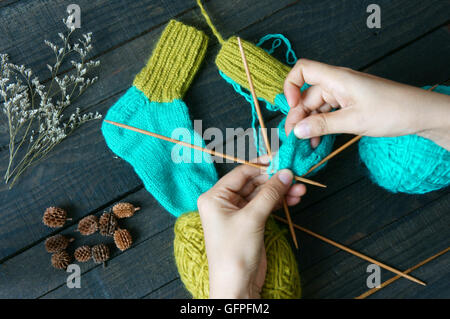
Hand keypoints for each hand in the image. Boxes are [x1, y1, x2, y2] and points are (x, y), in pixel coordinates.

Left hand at [197, 162, 305, 298]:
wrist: (236, 285)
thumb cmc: (234, 252)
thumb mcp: (251, 218)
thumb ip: (269, 193)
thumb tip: (285, 173)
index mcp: (214, 197)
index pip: (241, 173)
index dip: (263, 167)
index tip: (282, 163)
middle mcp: (224, 202)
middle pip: (253, 183)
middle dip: (275, 181)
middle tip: (296, 177)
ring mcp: (237, 212)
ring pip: (262, 195)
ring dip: (281, 192)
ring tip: (301, 190)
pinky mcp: (250, 222)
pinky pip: (265, 206)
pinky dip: (279, 203)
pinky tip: (294, 199)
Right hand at [283, 59, 449, 148]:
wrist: (420, 113)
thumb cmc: (391, 111)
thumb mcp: (354, 121)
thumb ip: (322, 125)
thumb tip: (297, 131)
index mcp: (337, 78)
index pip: (303, 69)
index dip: (291, 86)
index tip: (291, 107)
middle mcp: (337, 83)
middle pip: (306, 95)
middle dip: (298, 116)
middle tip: (292, 139)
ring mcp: (344, 94)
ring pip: (317, 107)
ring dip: (309, 124)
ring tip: (305, 144)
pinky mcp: (350, 103)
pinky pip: (328, 113)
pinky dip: (321, 126)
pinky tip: (318, 141)